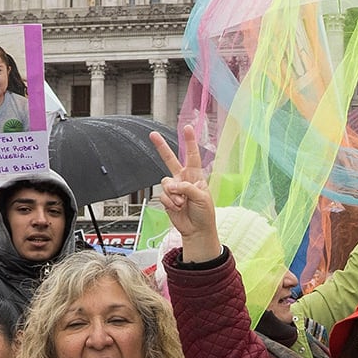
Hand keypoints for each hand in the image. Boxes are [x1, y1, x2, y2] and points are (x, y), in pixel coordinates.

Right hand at [151, 128, 221, 261]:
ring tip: (181, 203)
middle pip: (170, 160)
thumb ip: (187, 187)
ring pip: (165, 182)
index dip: (189, 141)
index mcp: (195, 176)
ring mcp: (174, 189)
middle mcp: (183, 179)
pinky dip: (170, 202)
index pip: (192, 155)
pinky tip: (177, 208)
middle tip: (153, 135)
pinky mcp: (166, 199)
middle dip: (161, 147)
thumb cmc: (204, 213)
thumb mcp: (202, 197)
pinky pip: (163, 196)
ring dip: (173, 194)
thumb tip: (173, 185)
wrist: (196, 230)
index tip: (187, 127)